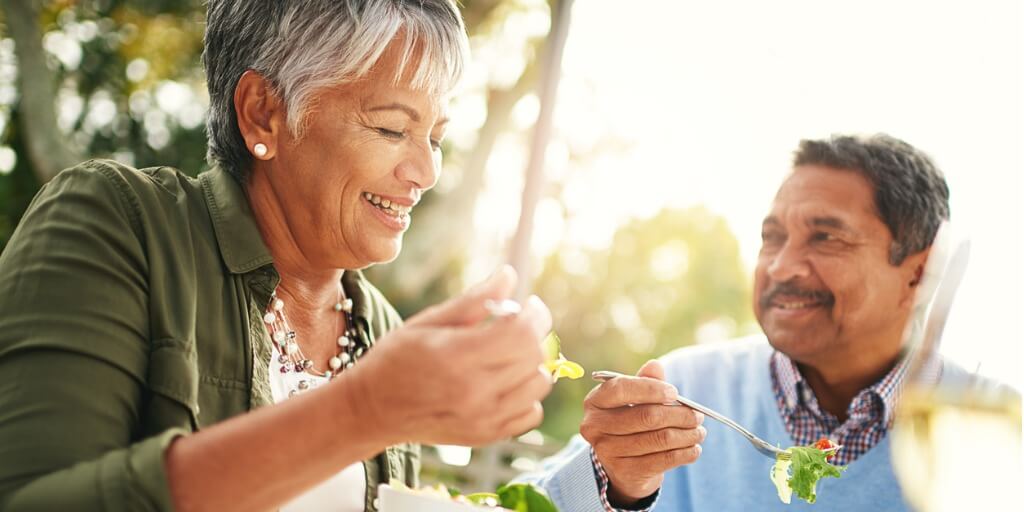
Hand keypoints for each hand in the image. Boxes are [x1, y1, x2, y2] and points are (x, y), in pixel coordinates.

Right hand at [347, 265, 553, 445]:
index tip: (529, 304)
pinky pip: (531, 413)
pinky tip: (507, 382)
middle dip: (534, 333)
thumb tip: (509, 274)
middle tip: (517, 325)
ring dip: (533, 363)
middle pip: (534, 356)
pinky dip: (527, 395)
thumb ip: (473, 300)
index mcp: (457, 357)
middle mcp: (474, 392)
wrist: (373, 409)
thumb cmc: (396, 359)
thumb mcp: (429, 321)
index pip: (521, 333)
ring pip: (539, 385)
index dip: (534, 314)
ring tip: (511, 353)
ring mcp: (483, 419)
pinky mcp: (487, 435)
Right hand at [580, 360, 705, 506]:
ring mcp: (607, 451)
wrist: (622, 465)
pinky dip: (684, 453)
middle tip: (698, 415)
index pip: (621, 389)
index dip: (650, 389)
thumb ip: (645, 381)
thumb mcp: (634, 399)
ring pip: (658, 439)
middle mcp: (595, 426)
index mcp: (595, 401)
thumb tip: (655, 365)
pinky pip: (662, 460)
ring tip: (699, 431)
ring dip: (686, 435)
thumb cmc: (630, 422)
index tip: (675, 393)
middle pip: (645, 416)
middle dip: (679, 415)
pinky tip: (694, 449)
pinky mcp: (624, 471)